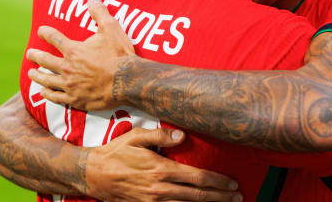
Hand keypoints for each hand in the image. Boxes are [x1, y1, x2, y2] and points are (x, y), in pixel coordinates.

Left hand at [26, 0, 134, 109]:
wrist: (127, 81)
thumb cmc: (119, 55)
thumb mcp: (111, 29)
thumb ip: (100, 13)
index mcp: (74, 50)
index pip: (54, 38)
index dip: (45, 33)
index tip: (40, 31)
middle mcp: (68, 68)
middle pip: (45, 60)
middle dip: (36, 56)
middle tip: (29, 54)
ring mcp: (70, 85)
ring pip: (47, 80)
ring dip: (37, 75)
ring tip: (31, 73)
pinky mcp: (76, 99)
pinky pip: (56, 97)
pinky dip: (47, 94)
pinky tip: (43, 92)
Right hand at [86, 127, 241, 201]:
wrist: (93, 175)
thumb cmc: (115, 153)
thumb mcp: (135, 137)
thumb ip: (160, 136)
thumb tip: (182, 135)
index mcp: (161, 169)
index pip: (197, 178)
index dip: (217, 182)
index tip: (231, 182)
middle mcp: (160, 189)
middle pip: (198, 196)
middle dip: (220, 197)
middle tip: (238, 196)